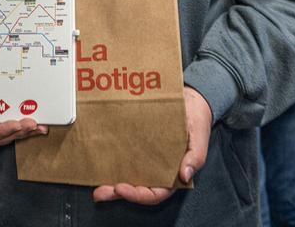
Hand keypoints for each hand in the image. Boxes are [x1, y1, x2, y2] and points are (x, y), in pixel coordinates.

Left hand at [92, 86, 210, 204]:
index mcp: (173, 174)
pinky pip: (123, 159)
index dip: (138, 195)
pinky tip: (98, 164)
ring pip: (127, 177)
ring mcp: (145, 160)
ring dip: (110, 185)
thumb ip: (196, 157)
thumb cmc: (195, 119)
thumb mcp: (199, 136)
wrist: (188, 99)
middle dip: (117, 194)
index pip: (155, 193)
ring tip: (95, 188)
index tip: (121, 188)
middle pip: (136, 189)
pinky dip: (111, 164)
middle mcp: (157, 171)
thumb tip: (185, 175)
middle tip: (101, 192)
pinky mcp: (136, 147)